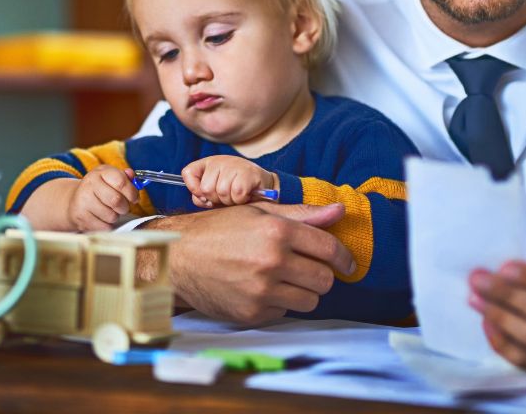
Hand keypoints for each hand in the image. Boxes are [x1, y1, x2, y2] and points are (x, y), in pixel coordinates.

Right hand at [67, 165, 139, 230]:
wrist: (74, 201)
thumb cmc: (99, 190)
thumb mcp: (111, 178)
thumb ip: (125, 178)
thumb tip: (131, 175)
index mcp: (100, 172)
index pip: (121, 182)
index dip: (132, 192)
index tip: (134, 198)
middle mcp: (89, 185)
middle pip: (116, 200)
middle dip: (125, 207)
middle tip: (123, 207)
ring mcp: (83, 201)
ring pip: (111, 216)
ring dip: (116, 217)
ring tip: (110, 212)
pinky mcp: (80, 217)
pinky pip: (104, 227)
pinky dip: (108, 226)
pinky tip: (102, 219)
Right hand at [141, 202, 353, 323]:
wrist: (177, 258)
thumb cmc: (217, 229)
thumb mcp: (258, 212)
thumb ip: (302, 215)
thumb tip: (338, 211)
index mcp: (277, 231)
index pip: (329, 249)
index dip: (343, 257)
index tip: (347, 264)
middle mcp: (272, 262)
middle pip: (325, 279)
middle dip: (322, 274)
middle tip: (308, 268)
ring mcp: (263, 291)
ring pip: (311, 300)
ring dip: (304, 291)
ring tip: (285, 279)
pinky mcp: (253, 314)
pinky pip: (286, 312)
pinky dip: (280, 303)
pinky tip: (262, 289)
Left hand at [181, 155, 277, 206]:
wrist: (262, 185)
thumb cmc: (236, 190)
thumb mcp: (215, 192)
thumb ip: (202, 196)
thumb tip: (202, 199)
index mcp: (208, 164)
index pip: (188, 173)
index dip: (193, 189)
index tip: (204, 196)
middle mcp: (219, 160)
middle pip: (206, 189)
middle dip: (216, 199)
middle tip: (227, 195)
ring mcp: (233, 164)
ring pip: (222, 192)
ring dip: (230, 200)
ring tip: (237, 195)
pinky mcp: (248, 173)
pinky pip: (237, 194)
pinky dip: (241, 200)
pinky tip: (246, 194)